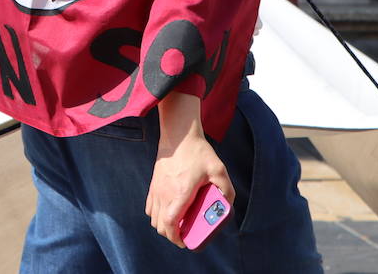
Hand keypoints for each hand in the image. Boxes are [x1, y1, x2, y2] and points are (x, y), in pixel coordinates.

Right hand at [145, 131, 232, 248]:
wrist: (178, 135)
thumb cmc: (198, 152)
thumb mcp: (218, 169)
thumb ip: (226, 189)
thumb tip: (227, 204)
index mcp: (181, 193)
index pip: (170, 223)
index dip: (176, 238)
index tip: (184, 242)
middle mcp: (165, 193)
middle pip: (160, 225)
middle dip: (171, 234)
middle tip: (184, 234)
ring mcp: (157, 189)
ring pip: (153, 218)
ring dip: (163, 225)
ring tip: (177, 224)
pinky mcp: (153, 184)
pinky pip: (149, 207)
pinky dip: (156, 214)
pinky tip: (167, 211)